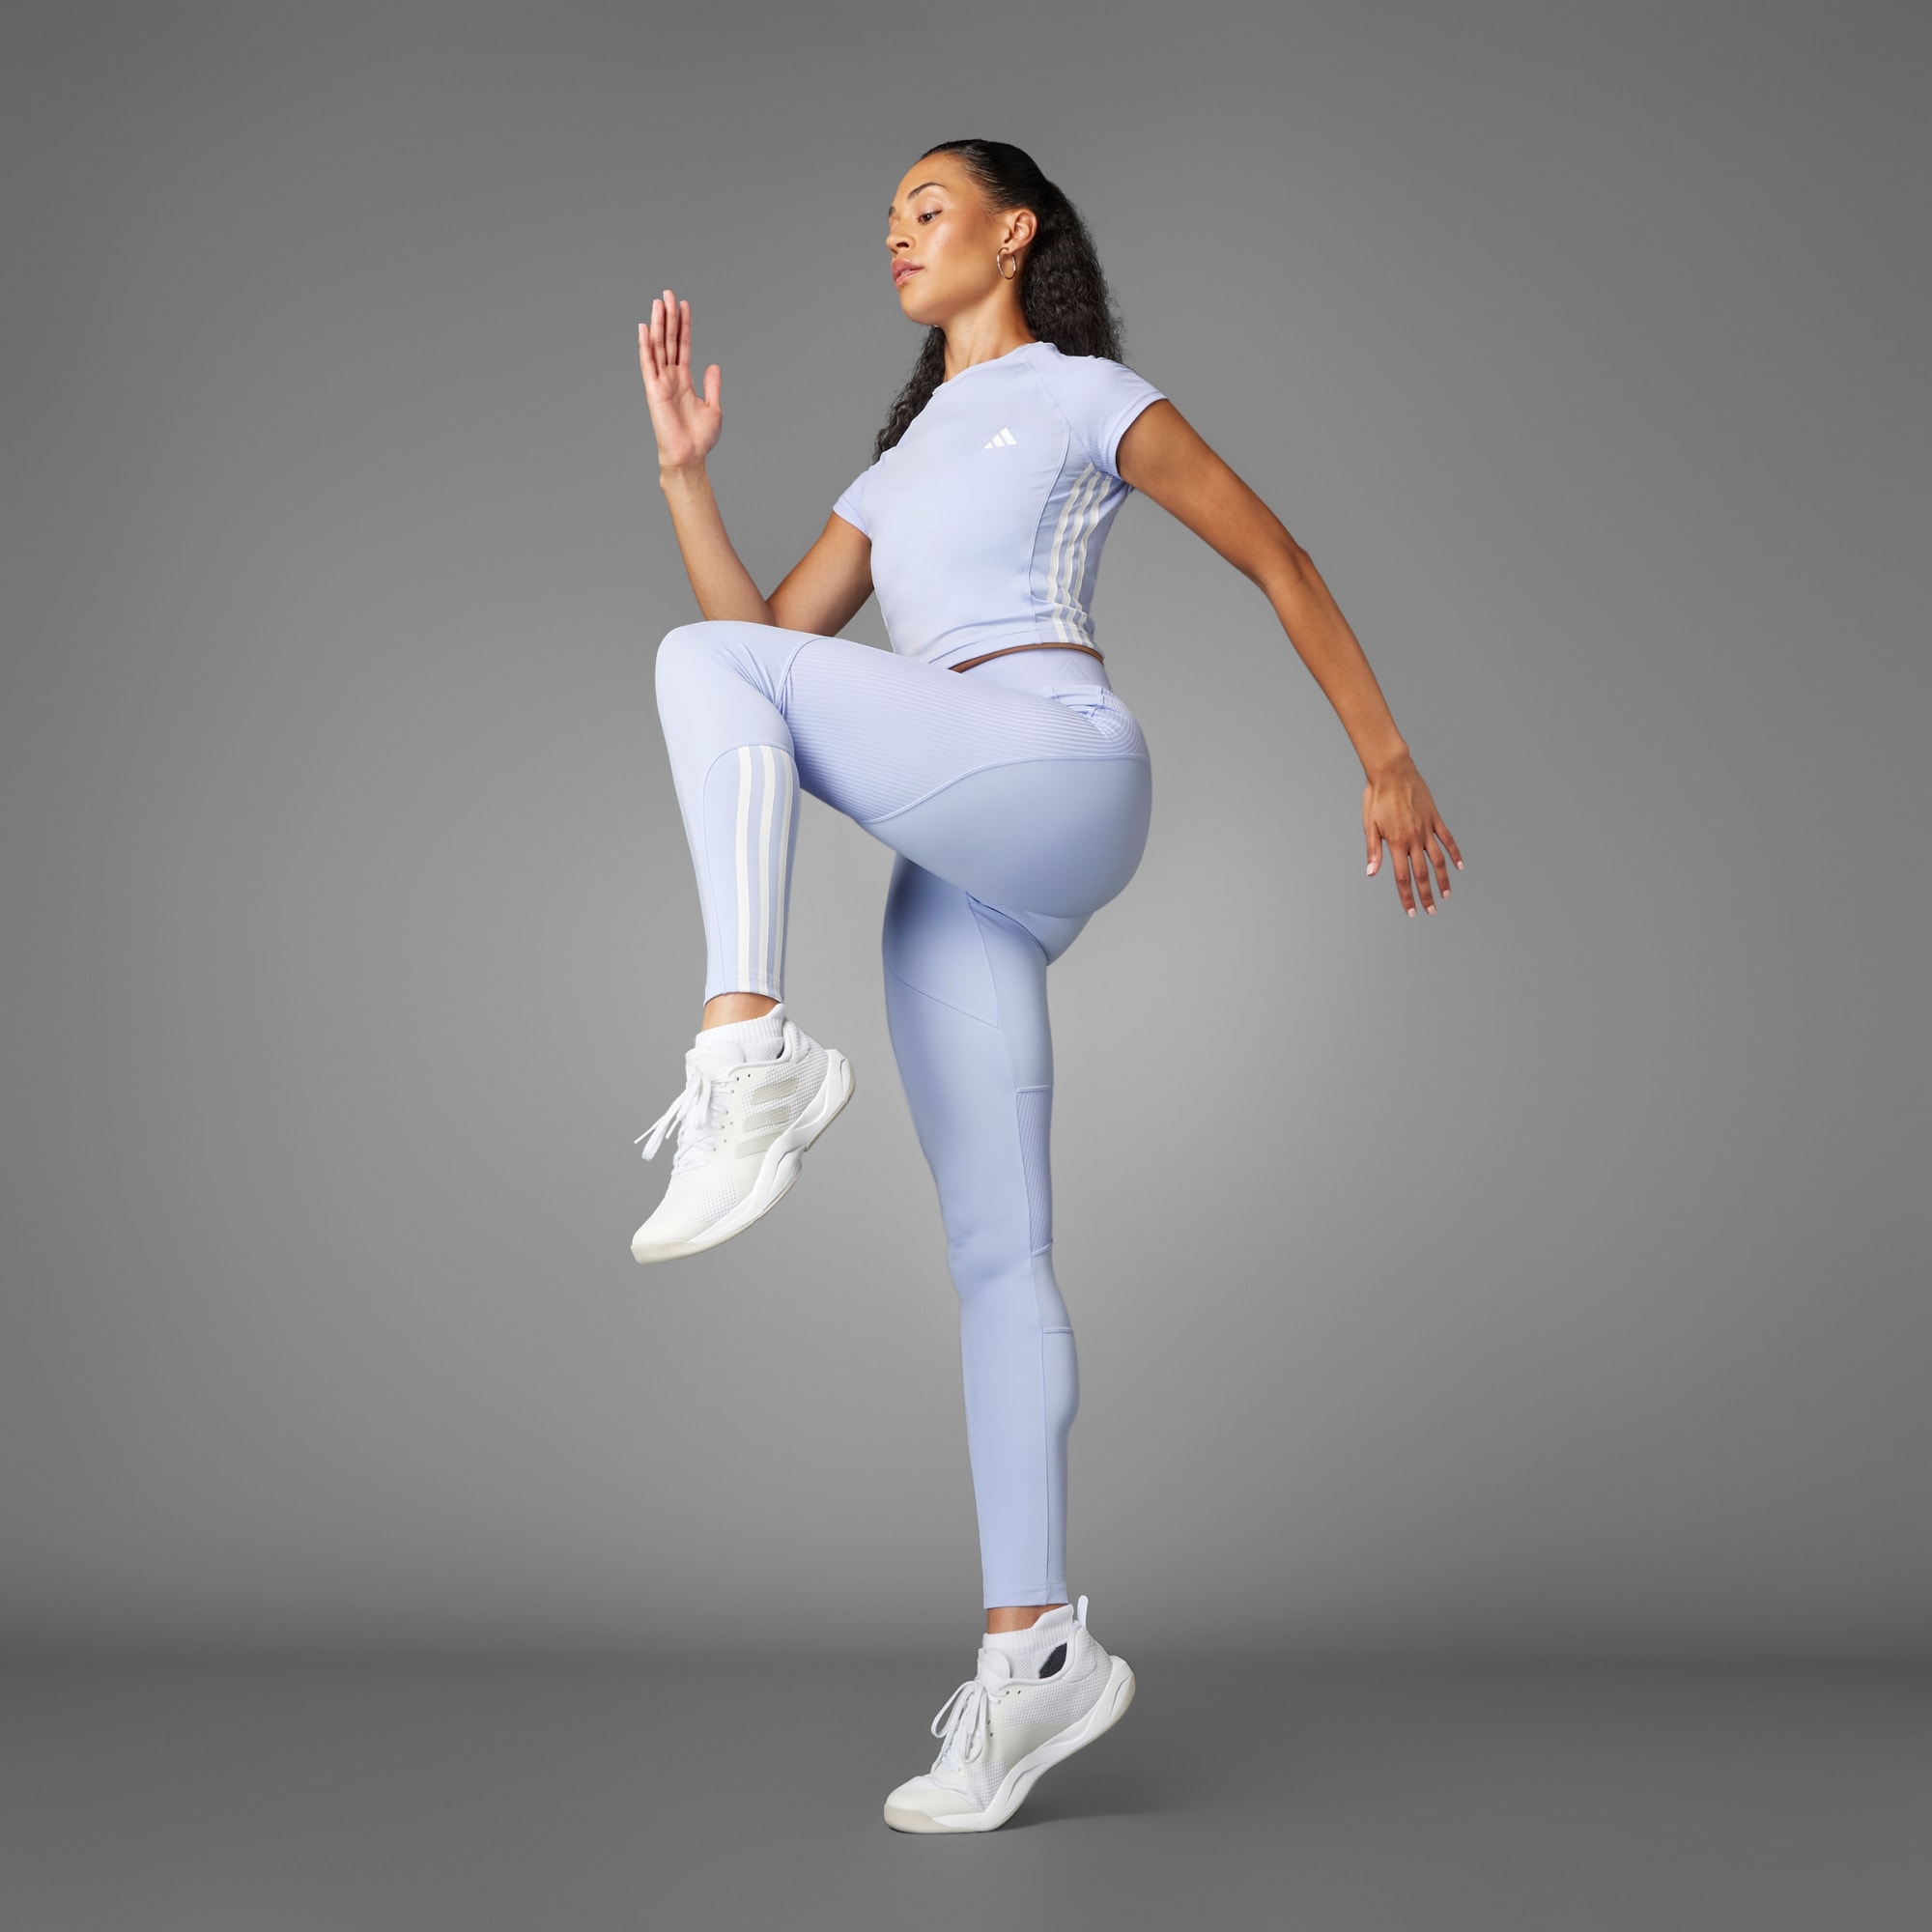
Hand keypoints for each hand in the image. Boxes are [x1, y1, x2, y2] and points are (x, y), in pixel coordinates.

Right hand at [638, 289, 721, 472]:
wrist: (689, 457)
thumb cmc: (700, 439)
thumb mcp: (714, 408)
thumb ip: (712, 385)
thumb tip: (713, 364)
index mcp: (684, 380)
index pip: (683, 346)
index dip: (684, 325)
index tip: (684, 305)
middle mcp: (670, 378)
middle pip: (669, 340)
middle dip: (669, 317)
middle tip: (668, 293)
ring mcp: (661, 382)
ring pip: (658, 346)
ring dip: (658, 324)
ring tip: (659, 302)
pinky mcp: (653, 391)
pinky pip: (647, 364)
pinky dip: (645, 345)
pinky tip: (644, 327)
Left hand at [1363, 755, 1462, 915]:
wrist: (1392, 771)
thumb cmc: (1377, 796)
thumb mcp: (1369, 825)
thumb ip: (1373, 851)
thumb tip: (1371, 873)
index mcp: (1396, 843)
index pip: (1402, 878)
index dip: (1407, 897)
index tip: (1411, 912)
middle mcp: (1414, 839)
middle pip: (1422, 874)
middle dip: (1426, 896)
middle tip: (1431, 912)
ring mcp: (1426, 829)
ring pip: (1438, 860)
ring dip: (1443, 880)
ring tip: (1447, 895)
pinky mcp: (1435, 818)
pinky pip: (1447, 839)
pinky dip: (1455, 853)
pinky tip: (1460, 866)